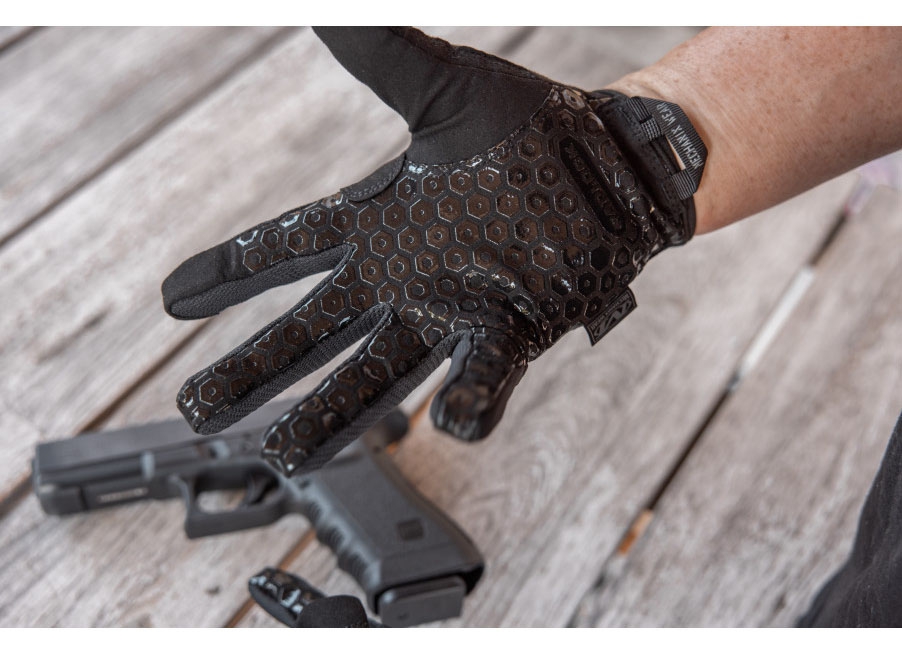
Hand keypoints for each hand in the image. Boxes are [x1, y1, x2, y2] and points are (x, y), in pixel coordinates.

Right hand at [162, 27, 705, 474]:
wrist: (613, 164)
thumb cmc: (532, 129)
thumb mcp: (445, 88)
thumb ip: (382, 55)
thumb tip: (322, 9)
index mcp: (381, 222)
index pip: (289, 248)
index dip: (229, 273)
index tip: (173, 297)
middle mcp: (405, 279)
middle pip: (313, 332)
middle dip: (257, 370)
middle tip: (201, 409)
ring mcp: (455, 311)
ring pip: (379, 376)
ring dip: (332, 416)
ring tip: (287, 454)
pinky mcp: (513, 331)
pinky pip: (482, 378)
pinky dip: (467, 403)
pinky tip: (449, 423)